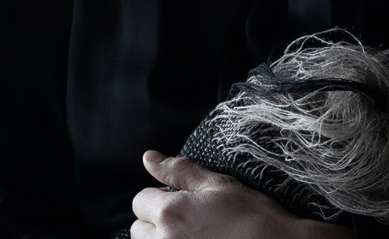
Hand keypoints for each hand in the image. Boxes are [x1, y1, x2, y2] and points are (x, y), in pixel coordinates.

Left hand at [129, 151, 352, 238]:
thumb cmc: (250, 214)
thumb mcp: (216, 184)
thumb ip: (178, 170)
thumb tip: (148, 158)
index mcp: (169, 213)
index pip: (139, 201)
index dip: (158, 196)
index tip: (180, 199)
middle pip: (138, 229)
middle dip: (155, 220)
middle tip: (186, 219)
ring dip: (161, 238)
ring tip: (190, 234)